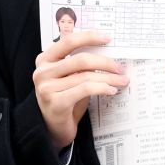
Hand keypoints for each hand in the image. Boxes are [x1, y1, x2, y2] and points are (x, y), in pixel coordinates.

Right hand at [33, 31, 128, 149]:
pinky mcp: (56, 102)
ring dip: (109, 78)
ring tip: (121, 81)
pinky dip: (102, 88)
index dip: (89, 37)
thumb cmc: (65, 99)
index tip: (108, 39)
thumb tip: (108, 55)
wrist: (52, 127)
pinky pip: (85, 90)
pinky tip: (111, 90)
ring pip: (86, 76)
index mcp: (45, 59)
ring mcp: (47, 87)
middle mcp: (43, 71)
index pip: (68, 41)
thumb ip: (80, 64)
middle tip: (120, 68)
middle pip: (81, 59)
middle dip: (105, 63)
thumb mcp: (70, 77)